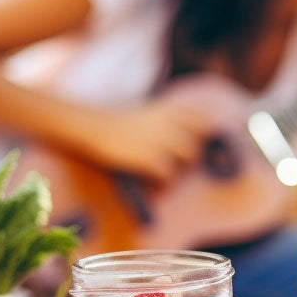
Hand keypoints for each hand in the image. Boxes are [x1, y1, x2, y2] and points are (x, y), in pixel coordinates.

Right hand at [78, 97, 218, 183]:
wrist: (91, 127)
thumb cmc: (116, 124)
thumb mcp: (145, 114)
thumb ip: (166, 123)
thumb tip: (186, 142)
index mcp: (167, 111)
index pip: (202, 121)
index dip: (205, 136)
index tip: (202, 148)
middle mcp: (168, 123)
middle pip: (197, 143)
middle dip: (191, 158)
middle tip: (179, 167)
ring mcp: (159, 140)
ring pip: (188, 158)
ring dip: (180, 170)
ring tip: (164, 177)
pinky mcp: (149, 158)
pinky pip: (169, 175)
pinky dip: (164, 183)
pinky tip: (153, 185)